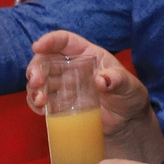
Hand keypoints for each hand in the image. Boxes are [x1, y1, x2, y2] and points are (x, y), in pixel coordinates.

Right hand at [26, 30, 150, 134]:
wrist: (126, 122)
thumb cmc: (129, 98)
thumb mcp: (130, 88)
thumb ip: (119, 80)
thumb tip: (102, 79)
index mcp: (87, 55)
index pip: (65, 41)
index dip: (50, 41)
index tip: (37, 46)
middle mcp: (71, 67)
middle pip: (45, 60)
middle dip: (35, 68)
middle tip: (36, 81)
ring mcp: (63, 86)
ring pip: (40, 80)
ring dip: (34, 88)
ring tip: (40, 100)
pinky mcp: (59, 104)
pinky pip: (41, 100)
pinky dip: (35, 104)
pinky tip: (40, 109)